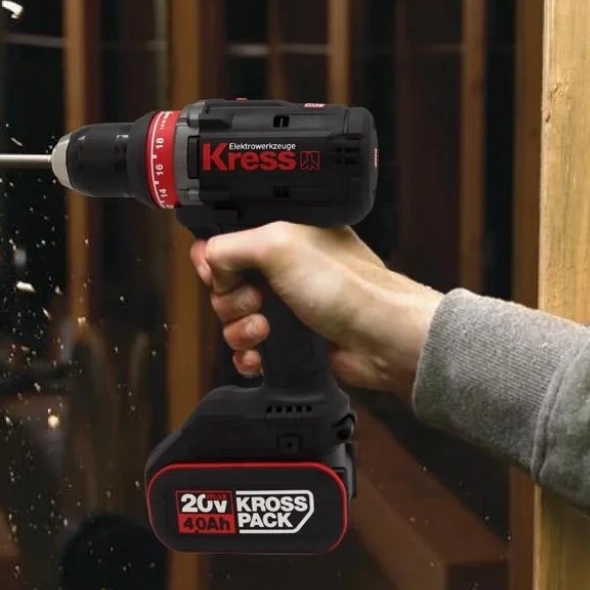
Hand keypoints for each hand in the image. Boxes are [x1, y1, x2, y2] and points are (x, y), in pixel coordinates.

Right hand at [189, 222, 443, 400]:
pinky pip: (250, 348)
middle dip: (229, 299)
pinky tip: (259, 356)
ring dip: (239, 329)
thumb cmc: (347, 286)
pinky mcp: (291, 338)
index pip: (229, 241)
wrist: (380, 337)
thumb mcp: (278, 244)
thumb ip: (230, 246)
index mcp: (284, 234)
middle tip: (254, 301)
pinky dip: (248, 354)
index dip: (215, 259)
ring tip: (263, 330)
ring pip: (234, 319)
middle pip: (225, 283)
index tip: (216, 273)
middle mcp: (285, 266)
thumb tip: (209, 263)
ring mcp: (288, 304)